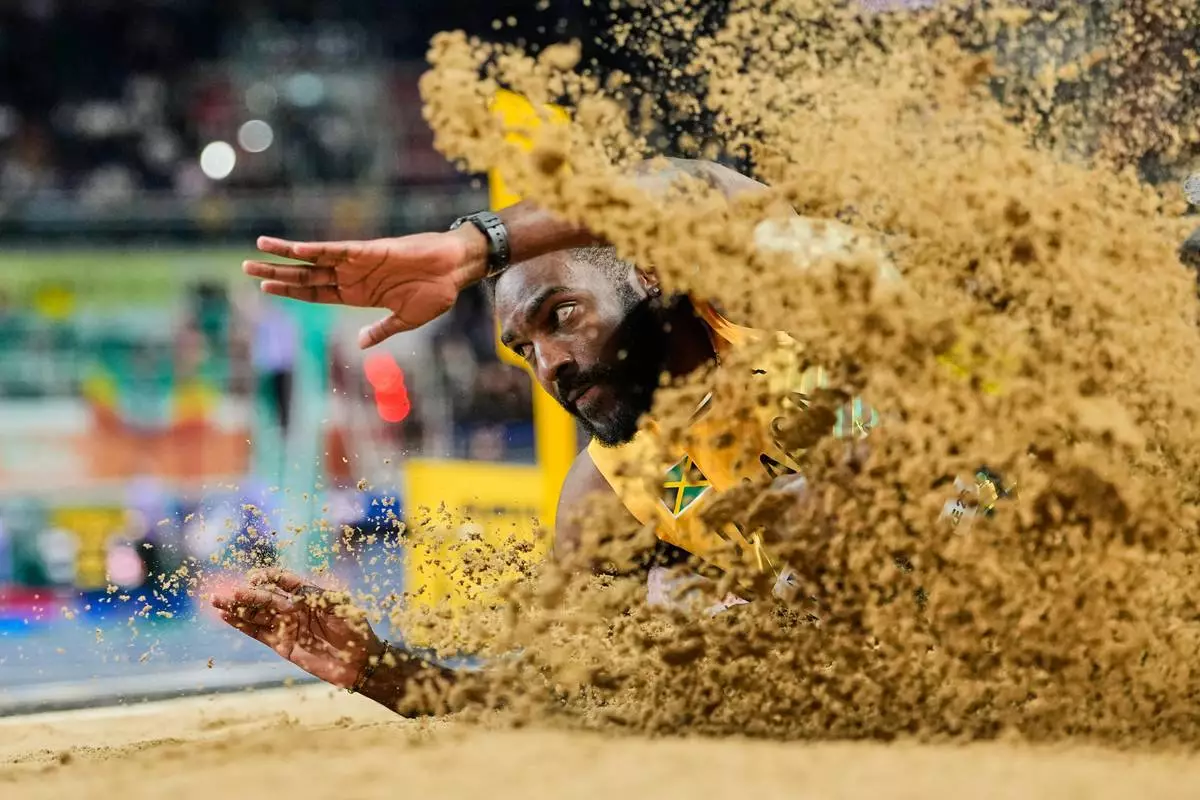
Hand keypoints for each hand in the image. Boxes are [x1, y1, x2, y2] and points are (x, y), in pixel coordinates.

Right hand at [211, 568, 380, 689]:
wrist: (359, 662)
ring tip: (217, 601)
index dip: (269, 577)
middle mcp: (294, 608)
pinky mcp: (282, 645)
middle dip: (246, 594)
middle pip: (265, 598)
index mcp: (309, 595)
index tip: (255, 576)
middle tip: (227, 592)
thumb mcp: (339, 606)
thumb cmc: (355, 629)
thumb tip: (290, 591)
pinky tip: (227, 617)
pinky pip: (258, 632)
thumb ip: (314, 596)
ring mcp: (286, 626)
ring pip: (256, 614)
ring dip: (237, 608)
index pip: (284, 581)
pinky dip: (242, 625)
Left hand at [243, 226, 486, 347]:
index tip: (264, 287)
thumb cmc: (435, 294)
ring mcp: (358, 263)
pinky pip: (338, 250)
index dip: (290, 291)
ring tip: (259, 247)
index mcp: (357, 295)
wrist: (455, 271)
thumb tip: (362, 344)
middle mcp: (352, 278)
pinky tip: (296, 250)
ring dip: (287, 255)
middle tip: (245, 267)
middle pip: (306, 275)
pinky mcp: (370, 251)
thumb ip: (381, 330)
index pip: (315, 293)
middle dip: (277, 272)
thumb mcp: (405, 320)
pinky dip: (318, 250)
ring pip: (315, 259)